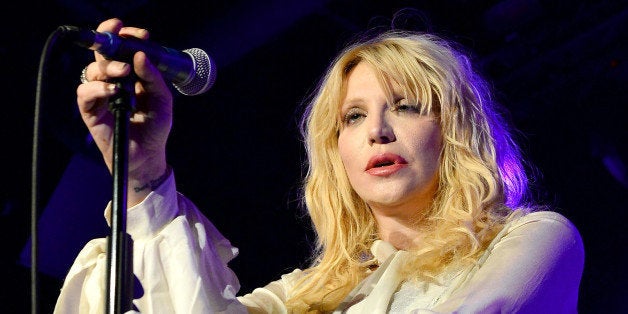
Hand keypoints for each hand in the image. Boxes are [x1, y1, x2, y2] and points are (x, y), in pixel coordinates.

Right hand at [77, 18, 172, 206]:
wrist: (147, 155)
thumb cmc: (155, 127)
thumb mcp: (162, 100)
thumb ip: (153, 78)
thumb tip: (141, 55)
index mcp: (131, 75)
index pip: (122, 49)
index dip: (126, 38)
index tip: (138, 34)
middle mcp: (113, 81)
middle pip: (102, 54)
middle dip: (110, 43)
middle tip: (123, 41)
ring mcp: (100, 94)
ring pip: (93, 70)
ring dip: (108, 67)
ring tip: (125, 72)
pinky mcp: (90, 110)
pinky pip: (85, 92)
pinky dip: (98, 88)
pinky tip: (114, 90)